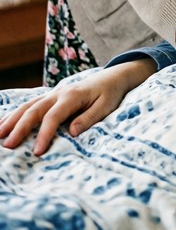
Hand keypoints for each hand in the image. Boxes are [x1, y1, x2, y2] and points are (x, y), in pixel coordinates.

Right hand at [0, 60, 154, 155]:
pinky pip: (29, 104)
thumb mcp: (106, 106)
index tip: (37, 152)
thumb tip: (73, 133)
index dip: (44, 134)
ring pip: (28, 106)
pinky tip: (3, 123)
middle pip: (34, 110)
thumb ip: (90, 118)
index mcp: (72, 96)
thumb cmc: (109, 94)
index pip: (54, 116)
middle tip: (8, 146)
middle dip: (20, 128)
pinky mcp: (50, 97)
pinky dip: (15, 113)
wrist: (111, 78)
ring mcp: (52, 94)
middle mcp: (59, 93)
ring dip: (12, 119)